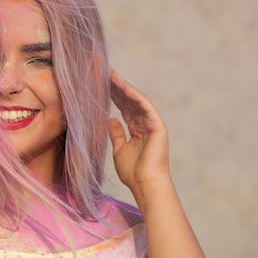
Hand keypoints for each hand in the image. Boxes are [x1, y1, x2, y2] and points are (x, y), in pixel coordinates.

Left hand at [109, 70, 170, 191]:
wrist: (145, 184)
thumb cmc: (132, 173)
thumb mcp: (118, 150)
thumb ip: (116, 134)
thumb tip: (110, 119)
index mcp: (137, 131)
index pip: (124, 109)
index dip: (113, 96)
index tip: (100, 84)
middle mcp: (145, 125)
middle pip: (129, 102)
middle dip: (116, 88)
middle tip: (102, 73)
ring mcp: (152, 124)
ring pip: (136, 100)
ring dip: (123, 87)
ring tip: (110, 74)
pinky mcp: (157, 125)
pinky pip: (144, 106)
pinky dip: (133, 95)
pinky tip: (122, 86)